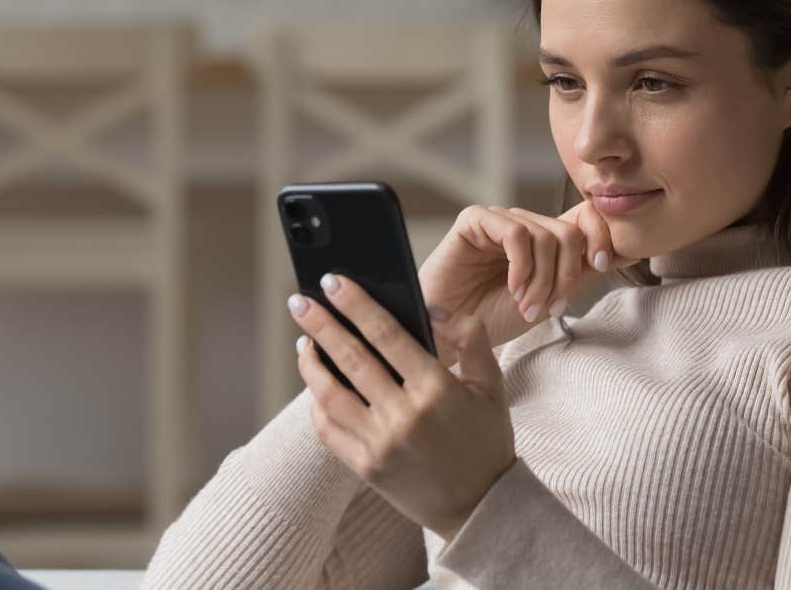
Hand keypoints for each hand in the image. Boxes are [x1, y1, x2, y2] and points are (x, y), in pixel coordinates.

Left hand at [289, 272, 514, 540]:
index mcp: (436, 389)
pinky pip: (328, 429)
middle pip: (350, 358)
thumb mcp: (491, 383)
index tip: (333, 282)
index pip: (386, 334)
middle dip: (320, 324)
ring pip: (329, 394)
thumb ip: (469, 336)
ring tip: (304, 340)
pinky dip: (317, 403)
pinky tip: (317, 384)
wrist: (479, 507)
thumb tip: (430, 308)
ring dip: (310, 363)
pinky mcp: (365, 467)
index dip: (356, 304)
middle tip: (299, 301)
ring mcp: (380, 444)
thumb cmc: (486, 440)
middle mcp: (404, 415)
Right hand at [417, 200, 638, 363]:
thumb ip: (581, 273)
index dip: (602, 236)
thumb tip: (631, 251)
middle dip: (565, 275)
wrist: (451, 334)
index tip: (602, 265)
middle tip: (549, 307)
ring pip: (545, 236)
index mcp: (545, 238)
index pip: (586, 217)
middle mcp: (525, 224)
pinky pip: (514, 233)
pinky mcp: (474, 221)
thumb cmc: (494, 318)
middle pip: (569, 232)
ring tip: (526, 306)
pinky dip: (521, 267)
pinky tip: (513, 289)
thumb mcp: (549, 298)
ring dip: (542, 279)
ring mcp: (500, 220)